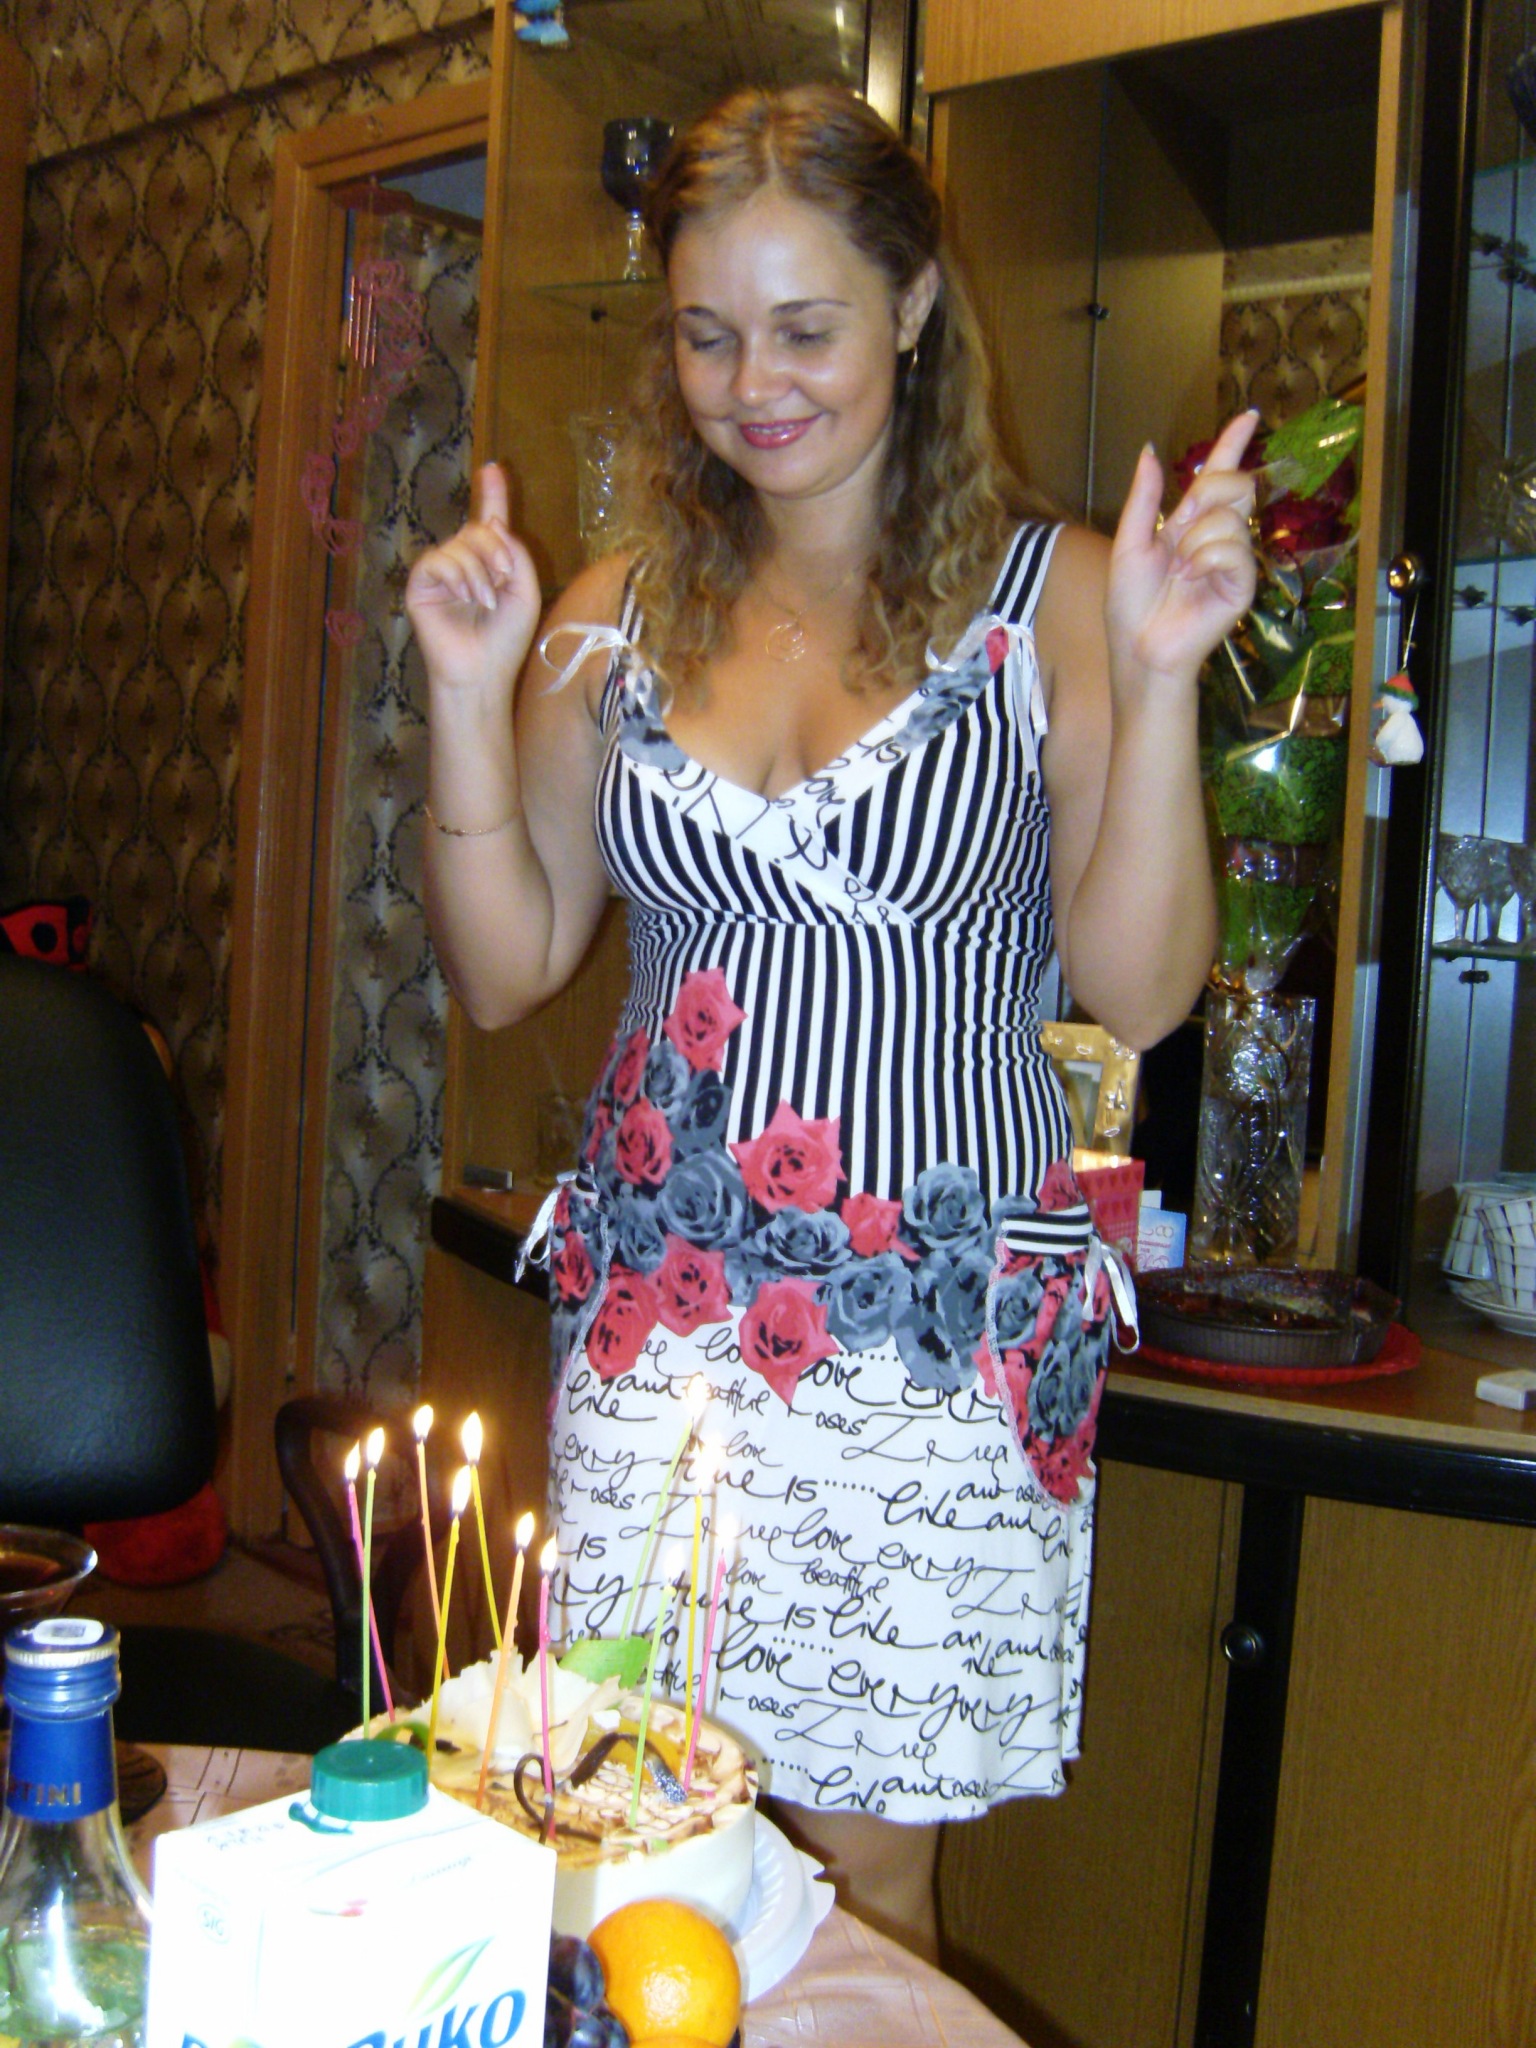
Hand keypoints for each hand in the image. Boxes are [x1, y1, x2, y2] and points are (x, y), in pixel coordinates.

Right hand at [405, 463, 541, 696]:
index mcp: (490, 565)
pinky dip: (457, 575)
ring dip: (480, 570)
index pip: (489, 524)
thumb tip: (491, 523)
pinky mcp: (420, 584)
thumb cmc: (506, 640)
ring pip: (460, 543)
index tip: (493, 468)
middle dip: (495, 547)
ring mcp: (441, 573)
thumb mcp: (525, 590)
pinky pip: (437, 559)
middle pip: (478, 529)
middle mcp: (464, 564)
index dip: (492, 495)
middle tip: (505, 576)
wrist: (481, 672)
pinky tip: (467, 598)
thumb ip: (515, 552)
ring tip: (487, 602)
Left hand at [1104, 409, 1259, 690]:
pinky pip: (1232, 548)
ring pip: (1230, 517)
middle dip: (1207, 494)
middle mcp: (1216, 536)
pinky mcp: (1242, 583)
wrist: (1139, 649)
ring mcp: (1233, 559)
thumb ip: (1144, 498)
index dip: (1232, 444)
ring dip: (1195, 542)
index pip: (1217, 475)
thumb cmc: (1130, 605)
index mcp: (1189, 523)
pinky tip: (1192, 581)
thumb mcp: (1129, 543)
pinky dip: (1206, 559)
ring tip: (1181, 573)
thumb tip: (1150, 451)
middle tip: (1182, 526)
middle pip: (1235, 484)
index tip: (1248, 415)